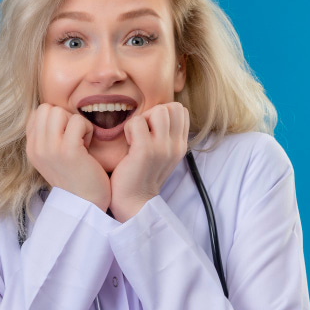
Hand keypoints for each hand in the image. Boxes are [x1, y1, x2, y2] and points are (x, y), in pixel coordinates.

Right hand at [26, 104, 110, 211]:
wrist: (86, 204)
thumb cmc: (76, 177)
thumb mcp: (52, 158)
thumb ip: (47, 137)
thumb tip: (51, 112)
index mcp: (31, 149)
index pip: (36, 114)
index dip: (55, 120)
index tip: (65, 138)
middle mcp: (37, 149)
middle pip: (46, 109)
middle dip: (64, 118)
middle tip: (74, 138)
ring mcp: (50, 150)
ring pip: (59, 111)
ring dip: (75, 122)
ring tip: (80, 141)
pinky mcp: (68, 151)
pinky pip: (77, 121)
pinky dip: (87, 129)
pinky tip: (88, 146)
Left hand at [109, 102, 189, 221]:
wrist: (134, 202)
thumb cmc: (142, 175)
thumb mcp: (161, 155)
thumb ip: (164, 135)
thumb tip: (157, 113)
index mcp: (181, 145)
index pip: (181, 111)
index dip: (163, 113)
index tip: (151, 130)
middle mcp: (176, 146)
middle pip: (173, 107)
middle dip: (154, 113)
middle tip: (143, 131)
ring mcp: (162, 148)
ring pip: (159, 110)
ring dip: (143, 119)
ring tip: (136, 136)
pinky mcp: (146, 151)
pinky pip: (138, 121)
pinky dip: (129, 128)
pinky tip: (128, 143)